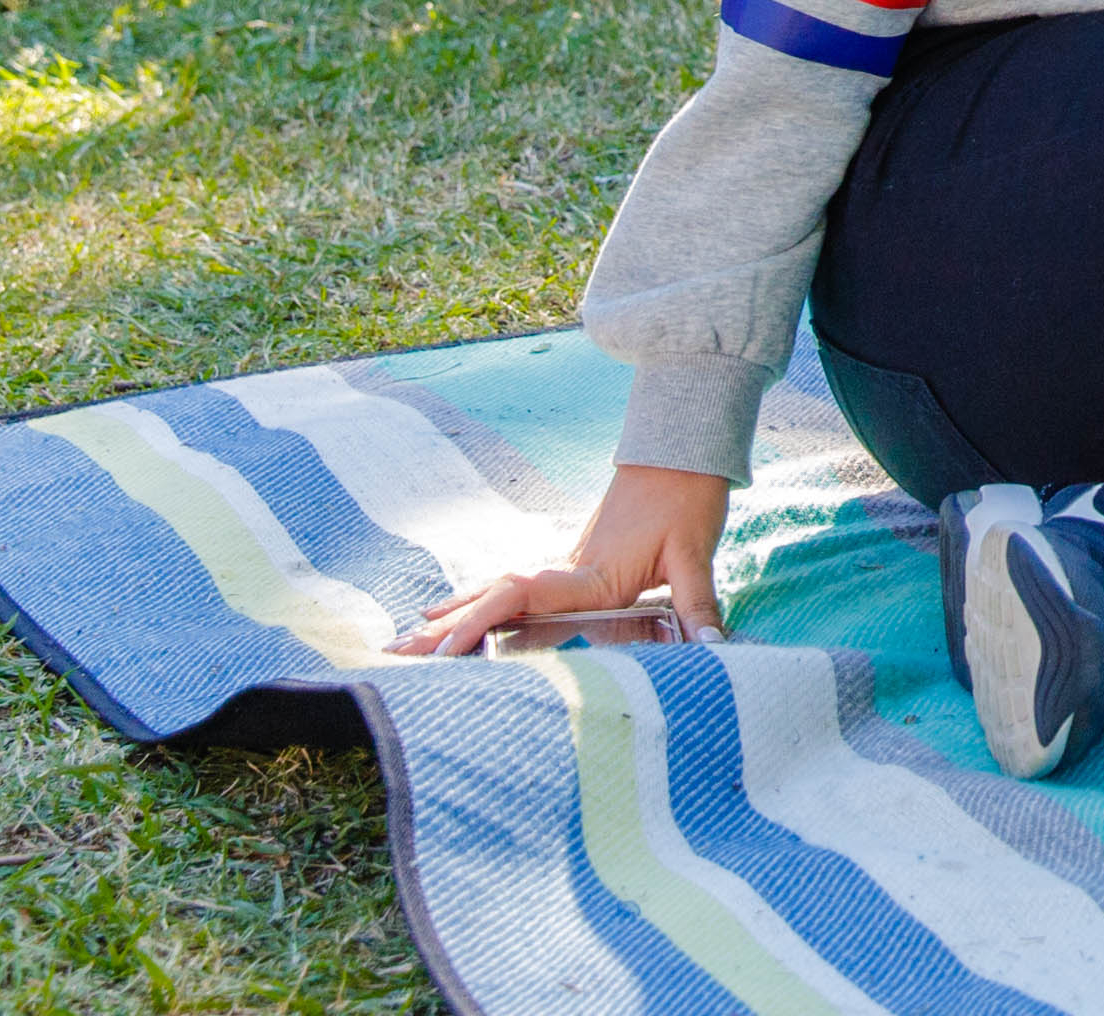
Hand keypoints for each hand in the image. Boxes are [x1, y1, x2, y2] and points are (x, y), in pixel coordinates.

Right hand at [415, 461, 731, 655]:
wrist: (682, 450)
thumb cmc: (687, 497)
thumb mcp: (695, 553)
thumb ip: (697, 604)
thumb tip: (711, 649)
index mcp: (588, 575)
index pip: (519, 597)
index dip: (478, 621)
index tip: (442, 646)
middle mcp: (567, 571)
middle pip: (494, 599)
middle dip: (444, 628)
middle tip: (392, 652)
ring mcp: (567, 567)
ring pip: (499, 592)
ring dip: (455, 615)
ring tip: (406, 639)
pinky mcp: (575, 565)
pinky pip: (519, 590)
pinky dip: (484, 604)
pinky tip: (464, 615)